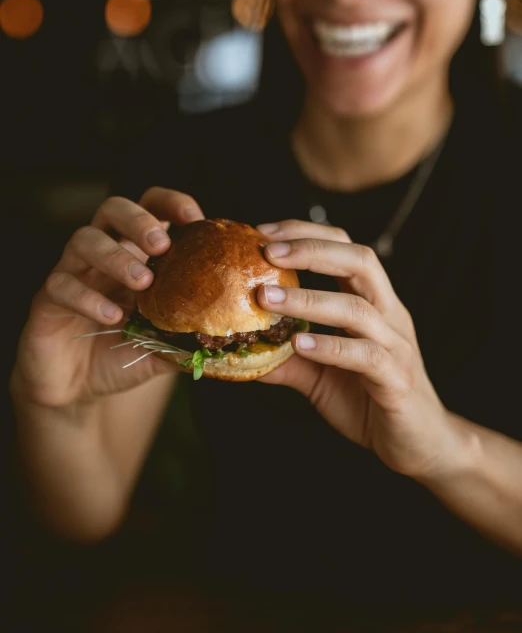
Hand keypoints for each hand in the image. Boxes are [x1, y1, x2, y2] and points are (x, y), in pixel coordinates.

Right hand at [11, 188, 203, 407]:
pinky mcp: (47, 299)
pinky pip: (61, 285)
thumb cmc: (123, 354)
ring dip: (116, 256)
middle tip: (162, 245)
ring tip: (143, 283)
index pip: (149, 207)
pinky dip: (89, 297)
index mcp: (135, 252)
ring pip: (84, 239)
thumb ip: (190, 334)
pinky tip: (114, 317)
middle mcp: (103, 254)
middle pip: (113, 208)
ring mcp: (72, 272)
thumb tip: (228, 338)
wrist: (78, 390)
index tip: (195, 219)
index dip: (171, 203)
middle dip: (139, 220)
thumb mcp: (164, 344)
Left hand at [257, 220, 463, 482]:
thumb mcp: (317, 374)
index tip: (263, 233)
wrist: (420, 443)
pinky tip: (299, 344)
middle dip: (312, 249)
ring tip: (267, 297)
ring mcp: (396, 345)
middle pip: (360, 260)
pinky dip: (331, 346)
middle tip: (267, 250)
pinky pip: (366, 356)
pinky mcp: (397, 380)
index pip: (345, 248)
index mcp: (372, 302)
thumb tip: (236, 349)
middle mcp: (388, 314)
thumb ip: (283, 356)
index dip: (306, 234)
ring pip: (358, 308)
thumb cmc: (368, 400)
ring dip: (310, 299)